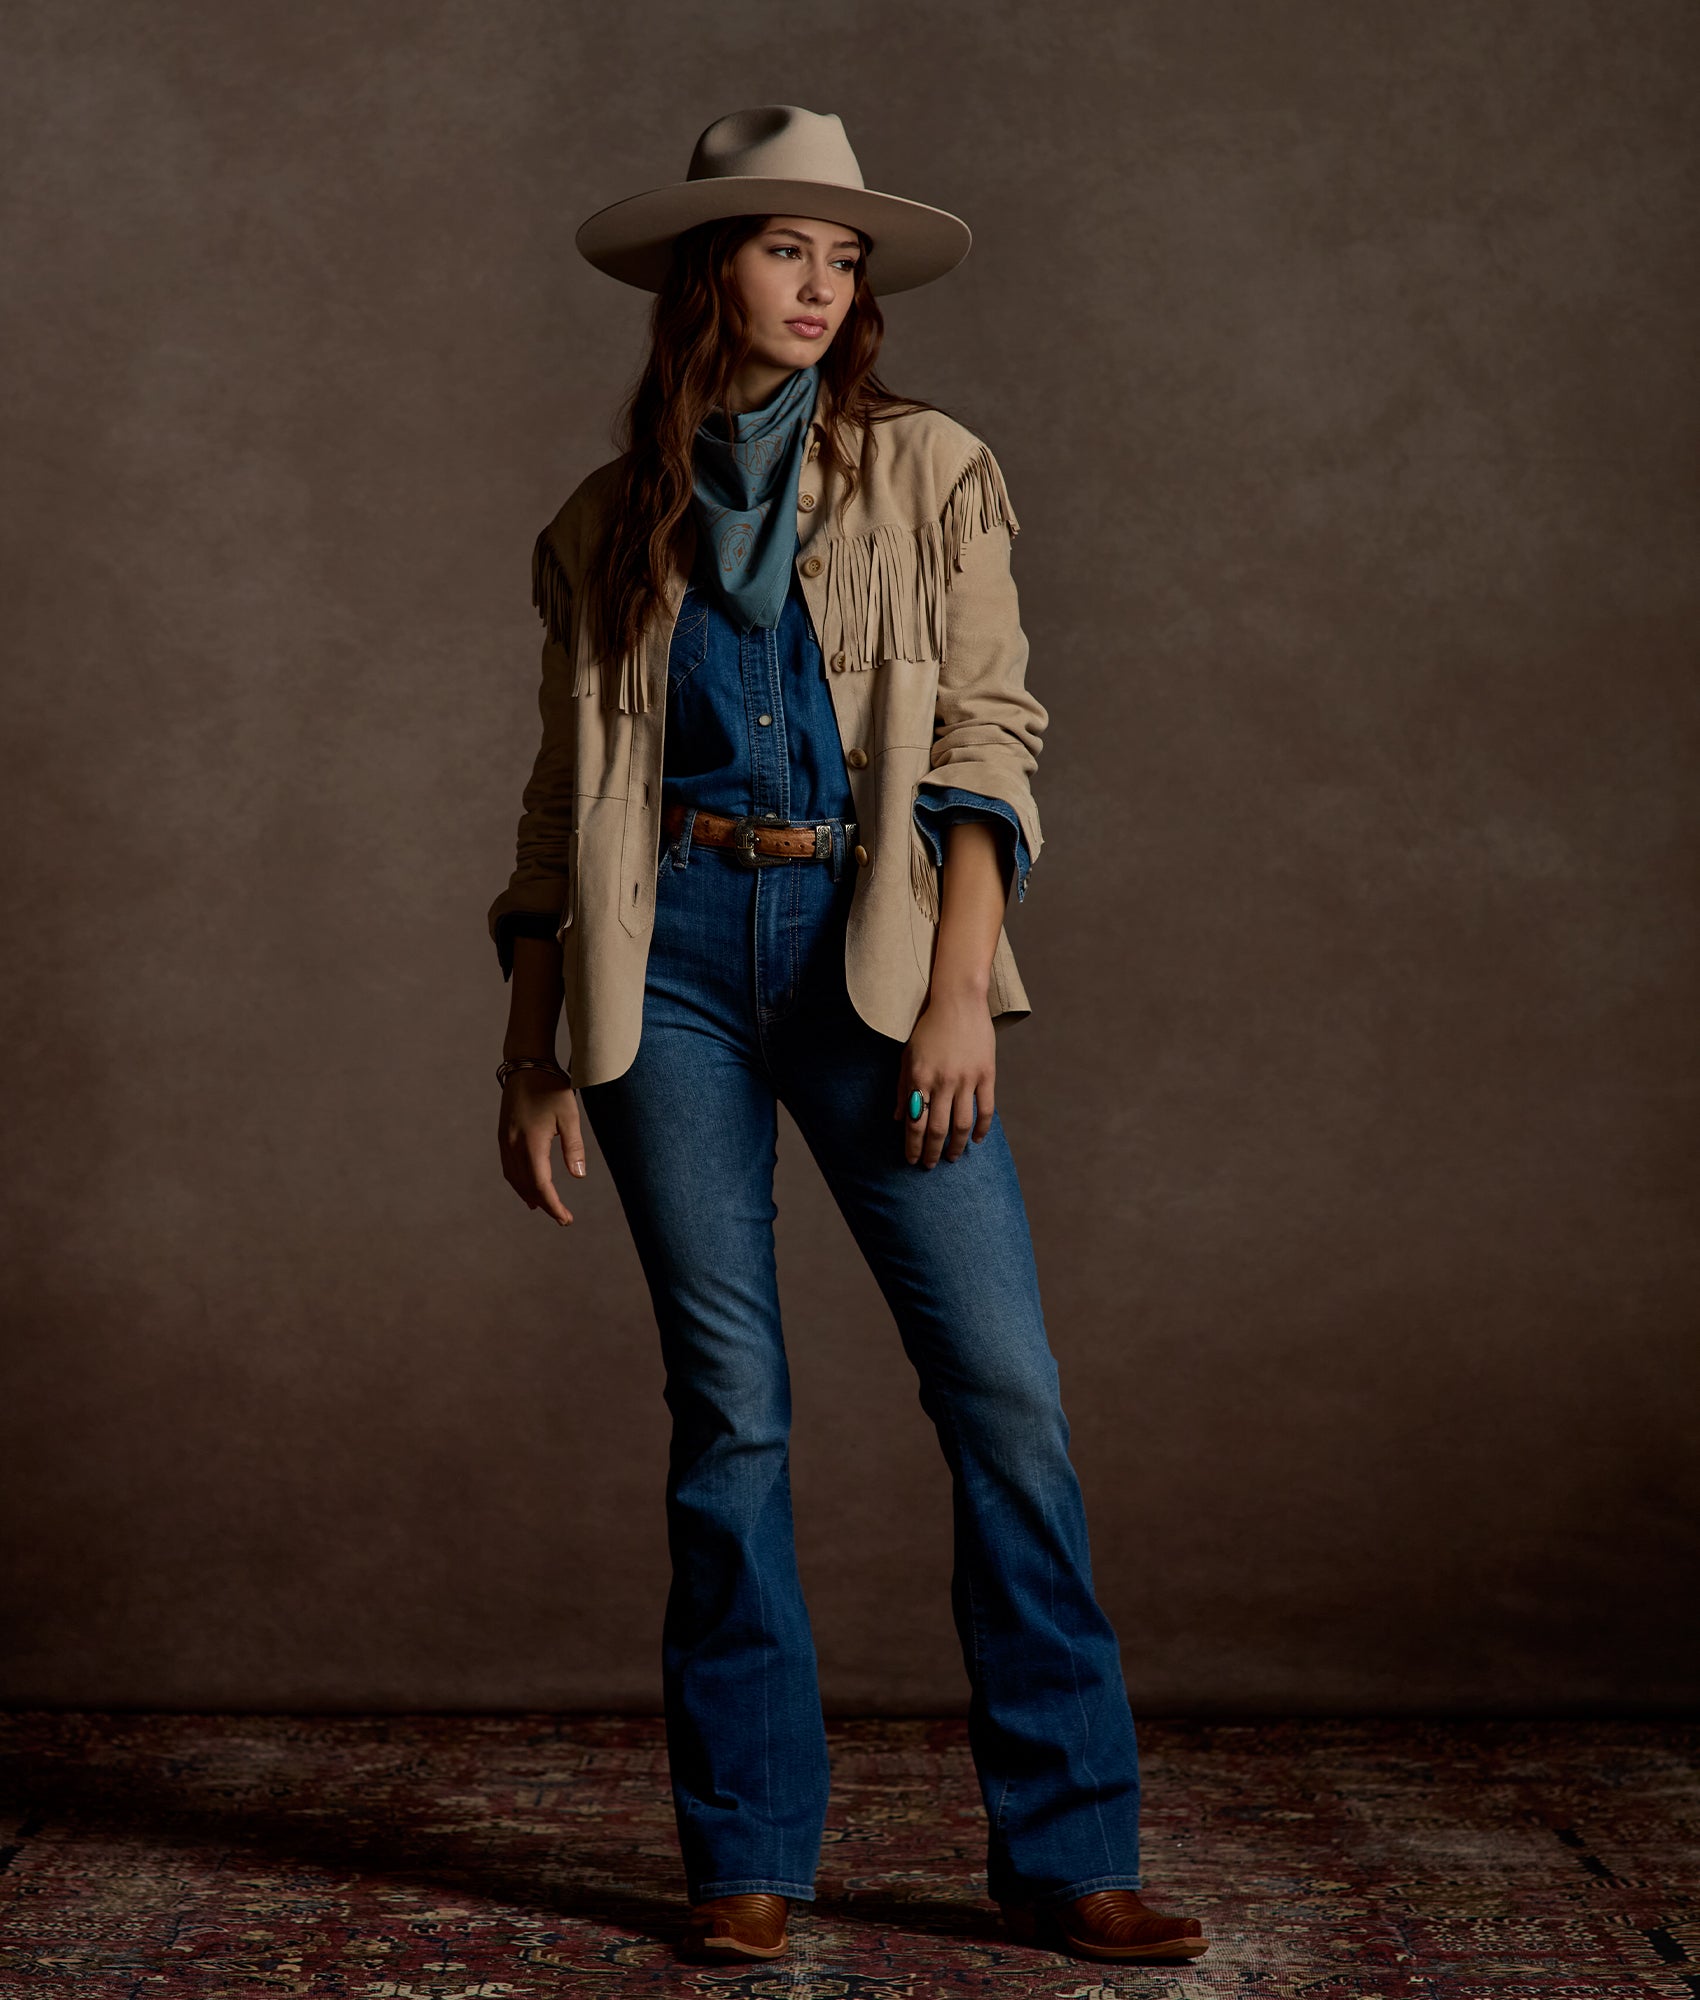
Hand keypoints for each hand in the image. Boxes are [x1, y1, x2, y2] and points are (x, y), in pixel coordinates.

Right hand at [498, 1070, 584, 1223]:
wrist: (526, 1064)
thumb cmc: (552, 1087)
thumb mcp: (570, 1116)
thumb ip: (573, 1147)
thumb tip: (578, 1176)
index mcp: (531, 1143)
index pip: (541, 1184)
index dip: (553, 1205)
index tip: (566, 1219)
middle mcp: (513, 1145)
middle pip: (526, 1186)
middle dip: (544, 1204)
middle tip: (562, 1217)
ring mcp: (505, 1140)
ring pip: (514, 1178)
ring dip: (528, 1195)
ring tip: (544, 1207)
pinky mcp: (503, 1135)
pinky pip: (509, 1167)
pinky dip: (518, 1182)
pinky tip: (527, 1186)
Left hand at [893, 985, 995, 1167]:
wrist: (958, 1001)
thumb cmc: (928, 1028)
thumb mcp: (908, 1056)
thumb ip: (903, 1088)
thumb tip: (899, 1118)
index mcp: (920, 1078)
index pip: (915, 1123)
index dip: (912, 1146)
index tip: (911, 1160)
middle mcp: (942, 1082)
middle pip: (937, 1129)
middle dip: (931, 1152)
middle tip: (930, 1165)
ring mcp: (966, 1079)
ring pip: (962, 1124)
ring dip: (956, 1146)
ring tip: (952, 1156)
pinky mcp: (986, 1075)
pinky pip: (986, 1109)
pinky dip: (982, 1129)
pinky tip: (978, 1140)